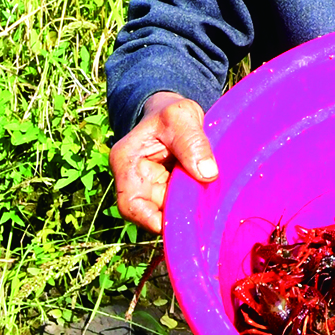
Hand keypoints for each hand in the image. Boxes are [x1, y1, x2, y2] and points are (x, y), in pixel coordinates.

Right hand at [109, 91, 218, 233]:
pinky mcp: (166, 190)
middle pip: (149, 212)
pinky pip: (176, 205)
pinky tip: (206, 201)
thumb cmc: (172, 112)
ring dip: (185, 211)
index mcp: (126, 161)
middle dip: (173, 215)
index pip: (129, 203)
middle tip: (200, 215)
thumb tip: (207, 174)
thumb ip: (192, 142)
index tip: (176, 222)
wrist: (176, 113)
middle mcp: (134, 179)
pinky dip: (191, 205)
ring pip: (165, 211)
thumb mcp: (182, 117)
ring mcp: (150, 186)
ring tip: (206, 205)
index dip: (149, 219)